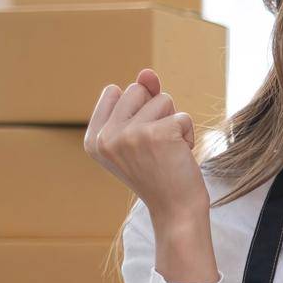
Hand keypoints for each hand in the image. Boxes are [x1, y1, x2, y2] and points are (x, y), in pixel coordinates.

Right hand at [84, 67, 207, 224]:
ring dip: (174, 123)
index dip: (136, 110)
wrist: (176, 210)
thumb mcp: (140, 134)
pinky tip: (180, 156)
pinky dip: (189, 134)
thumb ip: (141, 99)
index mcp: (93, 138)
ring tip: (168, 151)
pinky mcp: (156, 134)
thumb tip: (147, 72)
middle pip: (138, 90)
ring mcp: (128, 135)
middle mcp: (105, 136)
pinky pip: (182, 116)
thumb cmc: (159, 172)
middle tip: (156, 146)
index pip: (115, 91)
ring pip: (163, 99)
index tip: (139, 141)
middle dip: (156, 112)